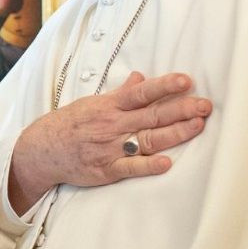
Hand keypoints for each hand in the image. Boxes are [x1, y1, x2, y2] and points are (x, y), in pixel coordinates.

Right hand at [8, 71, 209, 211]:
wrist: (42, 150)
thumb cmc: (70, 124)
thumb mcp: (93, 103)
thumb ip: (120, 93)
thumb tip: (141, 78)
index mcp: (110, 106)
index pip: (141, 93)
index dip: (164, 86)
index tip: (186, 81)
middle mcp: (112, 125)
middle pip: (152, 116)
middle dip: (181, 109)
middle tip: (205, 105)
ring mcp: (110, 148)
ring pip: (148, 139)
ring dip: (174, 133)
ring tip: (197, 126)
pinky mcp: (107, 170)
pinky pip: (130, 167)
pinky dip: (148, 165)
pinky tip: (166, 163)